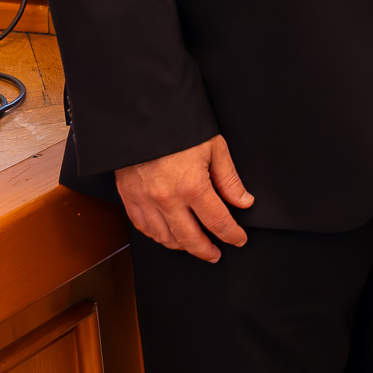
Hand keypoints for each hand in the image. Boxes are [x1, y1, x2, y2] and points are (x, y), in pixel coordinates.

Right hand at [115, 135, 254, 262]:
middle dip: (206, 251)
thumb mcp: (214, 148)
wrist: (141, 118)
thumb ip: (229, 179)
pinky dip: (158, 236)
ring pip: (165, 238)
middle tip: (216, 254)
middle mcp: (167, 199)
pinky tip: (167, 235)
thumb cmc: (178, 129)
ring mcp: (145, 202)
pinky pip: (143, 228)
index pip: (218, 222)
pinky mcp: (129, 199)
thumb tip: (243, 201)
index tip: (238, 239)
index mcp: (192, 186)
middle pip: (189, 239)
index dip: (232, 235)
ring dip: (182, 246)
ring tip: (194, 246)